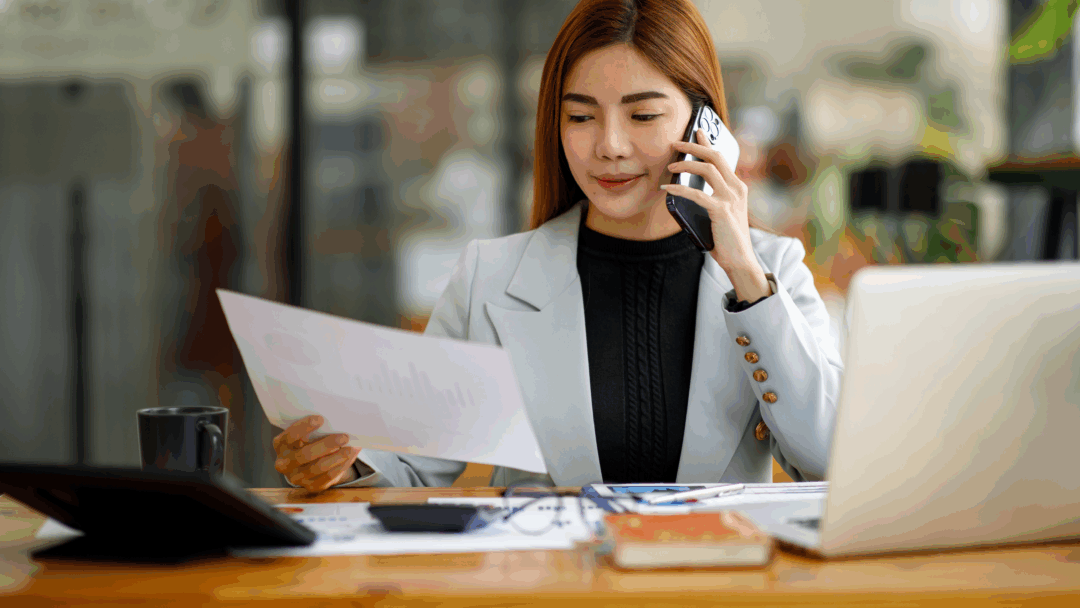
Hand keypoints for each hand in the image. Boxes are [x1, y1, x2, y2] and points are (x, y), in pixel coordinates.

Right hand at [273, 415, 361, 491]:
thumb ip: (313, 429)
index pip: (289, 436)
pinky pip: (328, 477)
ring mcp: (297, 477)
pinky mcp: (311, 486)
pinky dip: (341, 466)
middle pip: (305, 454)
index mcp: (280, 444)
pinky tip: (350, 456)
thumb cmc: (307, 441)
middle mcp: (284, 463)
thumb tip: (336, 421)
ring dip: (337, 457)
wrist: (307, 465)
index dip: (304, 427)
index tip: (320, 419)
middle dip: (327, 445)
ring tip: (351, 448)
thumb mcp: (304, 434)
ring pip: (318, 467)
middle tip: (344, 437)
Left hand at [662, 128, 769, 300]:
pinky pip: (696, 193)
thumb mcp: (722, 213)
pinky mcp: (721, 210)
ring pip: (707, 169)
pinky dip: (680, 189)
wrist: (739, 260)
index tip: (697, 132)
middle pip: (715, 157)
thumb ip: (712, 199)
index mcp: (738, 187)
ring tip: (671, 166)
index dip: (708, 143)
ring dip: (686, 164)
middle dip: (694, 146)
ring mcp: (731, 198)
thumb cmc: (727, 239)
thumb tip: (689, 189)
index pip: (722, 158)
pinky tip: (668, 189)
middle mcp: (737, 188)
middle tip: (676, 143)